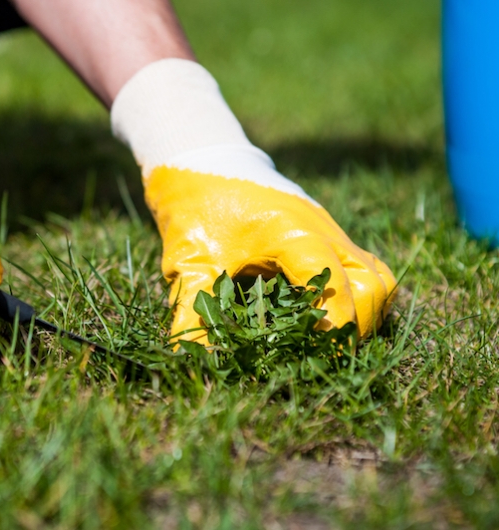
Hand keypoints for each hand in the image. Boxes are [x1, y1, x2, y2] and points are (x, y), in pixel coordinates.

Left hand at [144, 145, 396, 343]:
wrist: (203, 161)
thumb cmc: (195, 207)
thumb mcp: (188, 259)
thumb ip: (192, 308)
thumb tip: (188, 357)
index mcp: (291, 232)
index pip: (333, 284)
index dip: (333, 327)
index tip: (315, 355)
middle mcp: (322, 229)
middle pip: (373, 283)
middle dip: (355, 326)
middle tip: (322, 353)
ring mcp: (330, 230)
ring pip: (378, 275)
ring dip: (364, 312)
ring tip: (330, 341)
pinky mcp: (328, 234)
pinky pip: (364, 268)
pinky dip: (357, 297)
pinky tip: (326, 318)